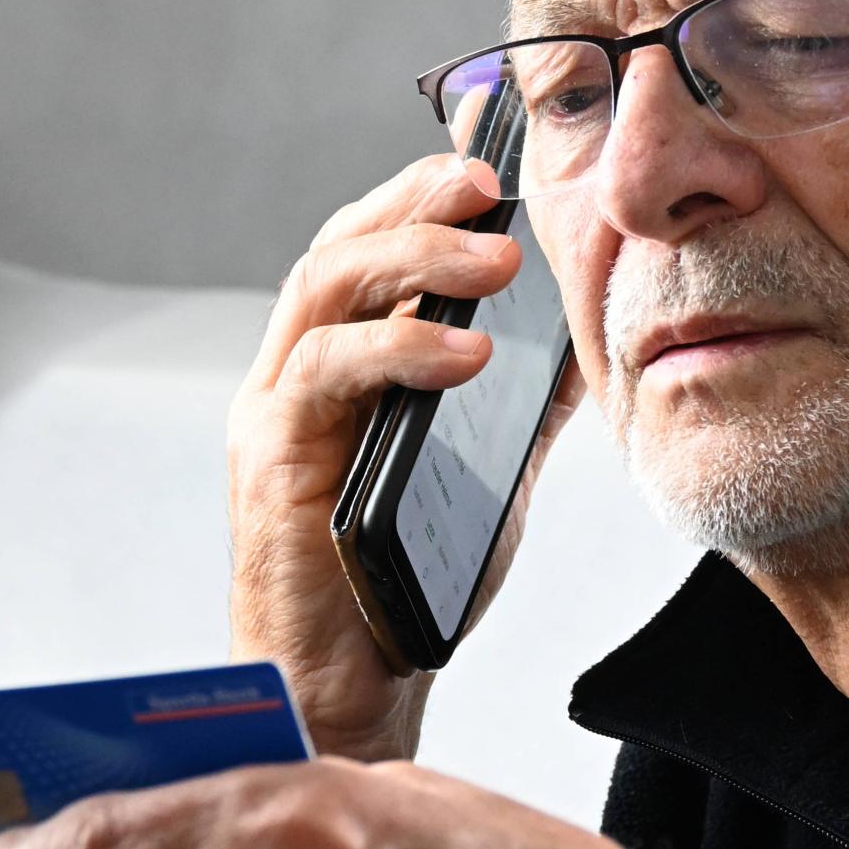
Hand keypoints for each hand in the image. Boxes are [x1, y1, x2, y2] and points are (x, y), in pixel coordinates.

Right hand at [225, 155, 584, 760]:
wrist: (352, 687)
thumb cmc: (404, 584)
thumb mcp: (482, 477)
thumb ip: (515, 410)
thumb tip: (578, 345)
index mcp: (341, 369)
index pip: (370, 251)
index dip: (420, 196)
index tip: (487, 161)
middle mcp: (296, 376)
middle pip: (338, 250)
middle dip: (413, 205)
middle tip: (487, 185)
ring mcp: (276, 414)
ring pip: (322, 293)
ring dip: (410, 261)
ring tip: (495, 261)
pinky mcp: (271, 461)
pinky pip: (325, 377)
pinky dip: (397, 351)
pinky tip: (465, 354)